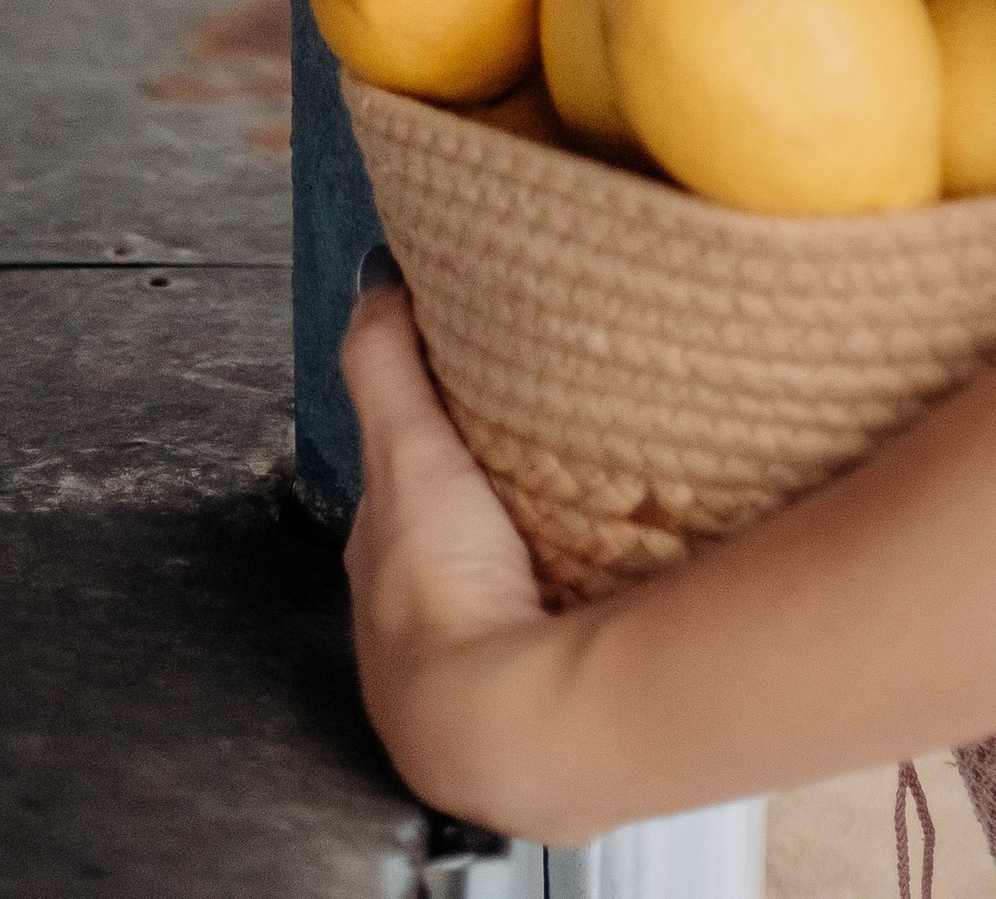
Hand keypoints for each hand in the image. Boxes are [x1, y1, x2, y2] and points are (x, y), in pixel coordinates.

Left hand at [339, 275, 557, 825]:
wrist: (502, 720)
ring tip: (602, 498)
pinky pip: (559, 617)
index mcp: (378, 557)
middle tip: (557, 444)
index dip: (435, 431)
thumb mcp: (406, 450)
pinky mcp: (538, 690)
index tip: (477, 393)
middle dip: (497, 492)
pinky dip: (580, 588)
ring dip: (544, 544)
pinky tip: (620, 566)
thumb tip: (375, 277)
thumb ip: (386, 362)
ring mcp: (478, 662)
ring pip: (509, 577)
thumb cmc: (440, 593)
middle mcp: (419, 617)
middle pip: (459, 529)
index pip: (403, 478)